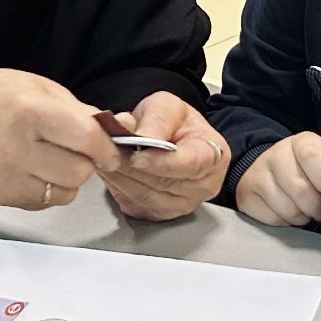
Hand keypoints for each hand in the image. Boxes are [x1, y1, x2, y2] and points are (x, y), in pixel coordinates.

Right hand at [0, 67, 121, 209]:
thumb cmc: (5, 95)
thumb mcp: (47, 90)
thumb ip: (84, 114)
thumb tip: (122, 131)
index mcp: (31, 113)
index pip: (86, 139)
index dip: (107, 146)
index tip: (112, 148)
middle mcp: (16, 148)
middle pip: (80, 172)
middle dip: (87, 162)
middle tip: (76, 148)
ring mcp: (8, 177)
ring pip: (67, 192)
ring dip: (70, 177)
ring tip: (53, 156)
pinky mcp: (3, 196)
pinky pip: (47, 201)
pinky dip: (51, 187)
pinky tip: (36, 167)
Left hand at [97, 92, 228, 220]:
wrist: (169, 138)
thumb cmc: (175, 123)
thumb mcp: (168, 106)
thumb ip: (158, 119)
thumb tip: (144, 137)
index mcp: (214, 155)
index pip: (192, 164)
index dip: (163, 163)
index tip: (137, 156)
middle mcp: (203, 186)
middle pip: (165, 184)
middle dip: (132, 167)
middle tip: (109, 150)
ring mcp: (183, 204)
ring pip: (146, 198)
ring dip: (121, 177)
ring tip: (105, 157)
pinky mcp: (160, 215)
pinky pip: (135, 206)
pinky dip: (117, 188)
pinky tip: (110, 170)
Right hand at [234, 131, 320, 226]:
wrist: (275, 172)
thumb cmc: (313, 170)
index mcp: (301, 142)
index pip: (311, 156)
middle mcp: (276, 153)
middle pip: (300, 189)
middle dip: (317, 207)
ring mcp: (258, 174)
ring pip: (288, 208)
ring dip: (304, 217)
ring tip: (308, 212)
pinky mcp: (248, 195)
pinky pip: (274, 219)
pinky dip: (288, 222)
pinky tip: (292, 214)